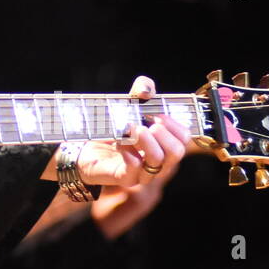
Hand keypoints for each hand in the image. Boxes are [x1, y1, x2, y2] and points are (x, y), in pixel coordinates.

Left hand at [55, 75, 191, 189]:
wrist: (85, 147)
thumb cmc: (114, 126)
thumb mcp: (130, 103)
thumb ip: (142, 90)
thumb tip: (147, 90)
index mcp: (164, 145)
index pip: (184, 140)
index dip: (175, 125)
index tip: (157, 114)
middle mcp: (158, 162)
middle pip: (177, 153)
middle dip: (164, 134)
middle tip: (148, 123)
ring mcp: (143, 173)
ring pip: (158, 161)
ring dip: (146, 140)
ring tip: (132, 127)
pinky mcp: (125, 179)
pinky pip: (134, 167)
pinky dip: (128, 150)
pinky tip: (119, 140)